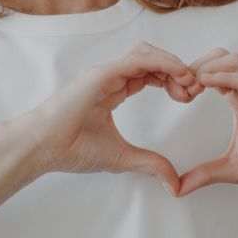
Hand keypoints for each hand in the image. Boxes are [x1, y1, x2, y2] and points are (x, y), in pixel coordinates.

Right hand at [21, 42, 202, 192]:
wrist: (43, 148)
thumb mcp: (123, 158)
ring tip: (189, 82)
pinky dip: (162, 62)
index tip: (188, 97)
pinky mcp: (101, 74)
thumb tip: (174, 184)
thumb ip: (150, 164)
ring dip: (172, 63)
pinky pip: (138, 59)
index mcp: (113, 90)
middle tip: (195, 89)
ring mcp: (106, 73)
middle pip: (152, 60)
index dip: (173, 81)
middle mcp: (111, 77)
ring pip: (147, 53)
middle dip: (177, 70)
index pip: (150, 74)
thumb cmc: (72, 149)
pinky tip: (178, 75)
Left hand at [176, 49, 237, 196]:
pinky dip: (224, 75)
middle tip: (179, 89)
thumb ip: (206, 174)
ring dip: (206, 67)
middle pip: (216, 58)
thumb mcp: (234, 169)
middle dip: (193, 67)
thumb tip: (177, 188)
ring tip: (190, 85)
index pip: (209, 74)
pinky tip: (207, 82)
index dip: (188, 80)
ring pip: (230, 60)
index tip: (175, 96)